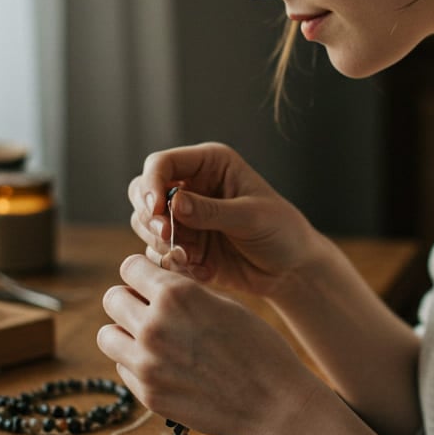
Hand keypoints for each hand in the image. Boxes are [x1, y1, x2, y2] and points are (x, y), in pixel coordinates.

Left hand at [98, 251, 318, 434]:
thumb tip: (154, 282)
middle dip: (129, 299)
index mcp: (176, 294)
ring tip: (152, 338)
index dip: (142, 272)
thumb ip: (184, 291)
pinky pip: (123, 367)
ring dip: (125, 332)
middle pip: (112, 298)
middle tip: (150, 309)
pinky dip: (137, 363)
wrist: (272, 403)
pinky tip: (166, 365)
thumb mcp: (223, 303)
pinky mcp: (147, 394)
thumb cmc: (257, 347)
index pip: (129, 267)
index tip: (152, 282)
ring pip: (107, 335)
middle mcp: (154, 325)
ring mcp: (147, 363)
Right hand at [128, 142, 315, 296]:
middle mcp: (192, 186)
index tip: (156, 211)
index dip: (151, 185)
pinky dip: (174, 264)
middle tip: (168, 237)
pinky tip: (204, 271)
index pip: (161, 163)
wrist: (291, 269)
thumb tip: (173, 203)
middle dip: (150, 217)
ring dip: (162, 243)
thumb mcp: (251, 217)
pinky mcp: (184, 245)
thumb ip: (211, 211)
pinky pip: (159, 252)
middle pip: (142, 192)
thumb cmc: (281, 231)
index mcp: (210, 164)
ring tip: (192, 258)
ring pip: (145, 224)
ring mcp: (185, 217)